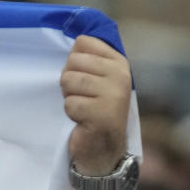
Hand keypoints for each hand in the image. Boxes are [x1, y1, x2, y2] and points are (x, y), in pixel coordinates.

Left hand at [60, 35, 131, 175]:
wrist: (104, 150)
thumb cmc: (94, 111)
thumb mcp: (96, 80)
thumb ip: (89, 60)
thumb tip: (75, 38)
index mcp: (118, 62)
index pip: (83, 42)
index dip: (73, 62)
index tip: (83, 78)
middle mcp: (120, 74)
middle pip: (72, 61)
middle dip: (69, 82)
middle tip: (82, 97)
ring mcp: (114, 93)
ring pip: (69, 81)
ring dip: (69, 98)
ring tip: (82, 108)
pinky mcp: (102, 113)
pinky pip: (70, 103)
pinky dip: (71, 114)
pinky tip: (83, 120)